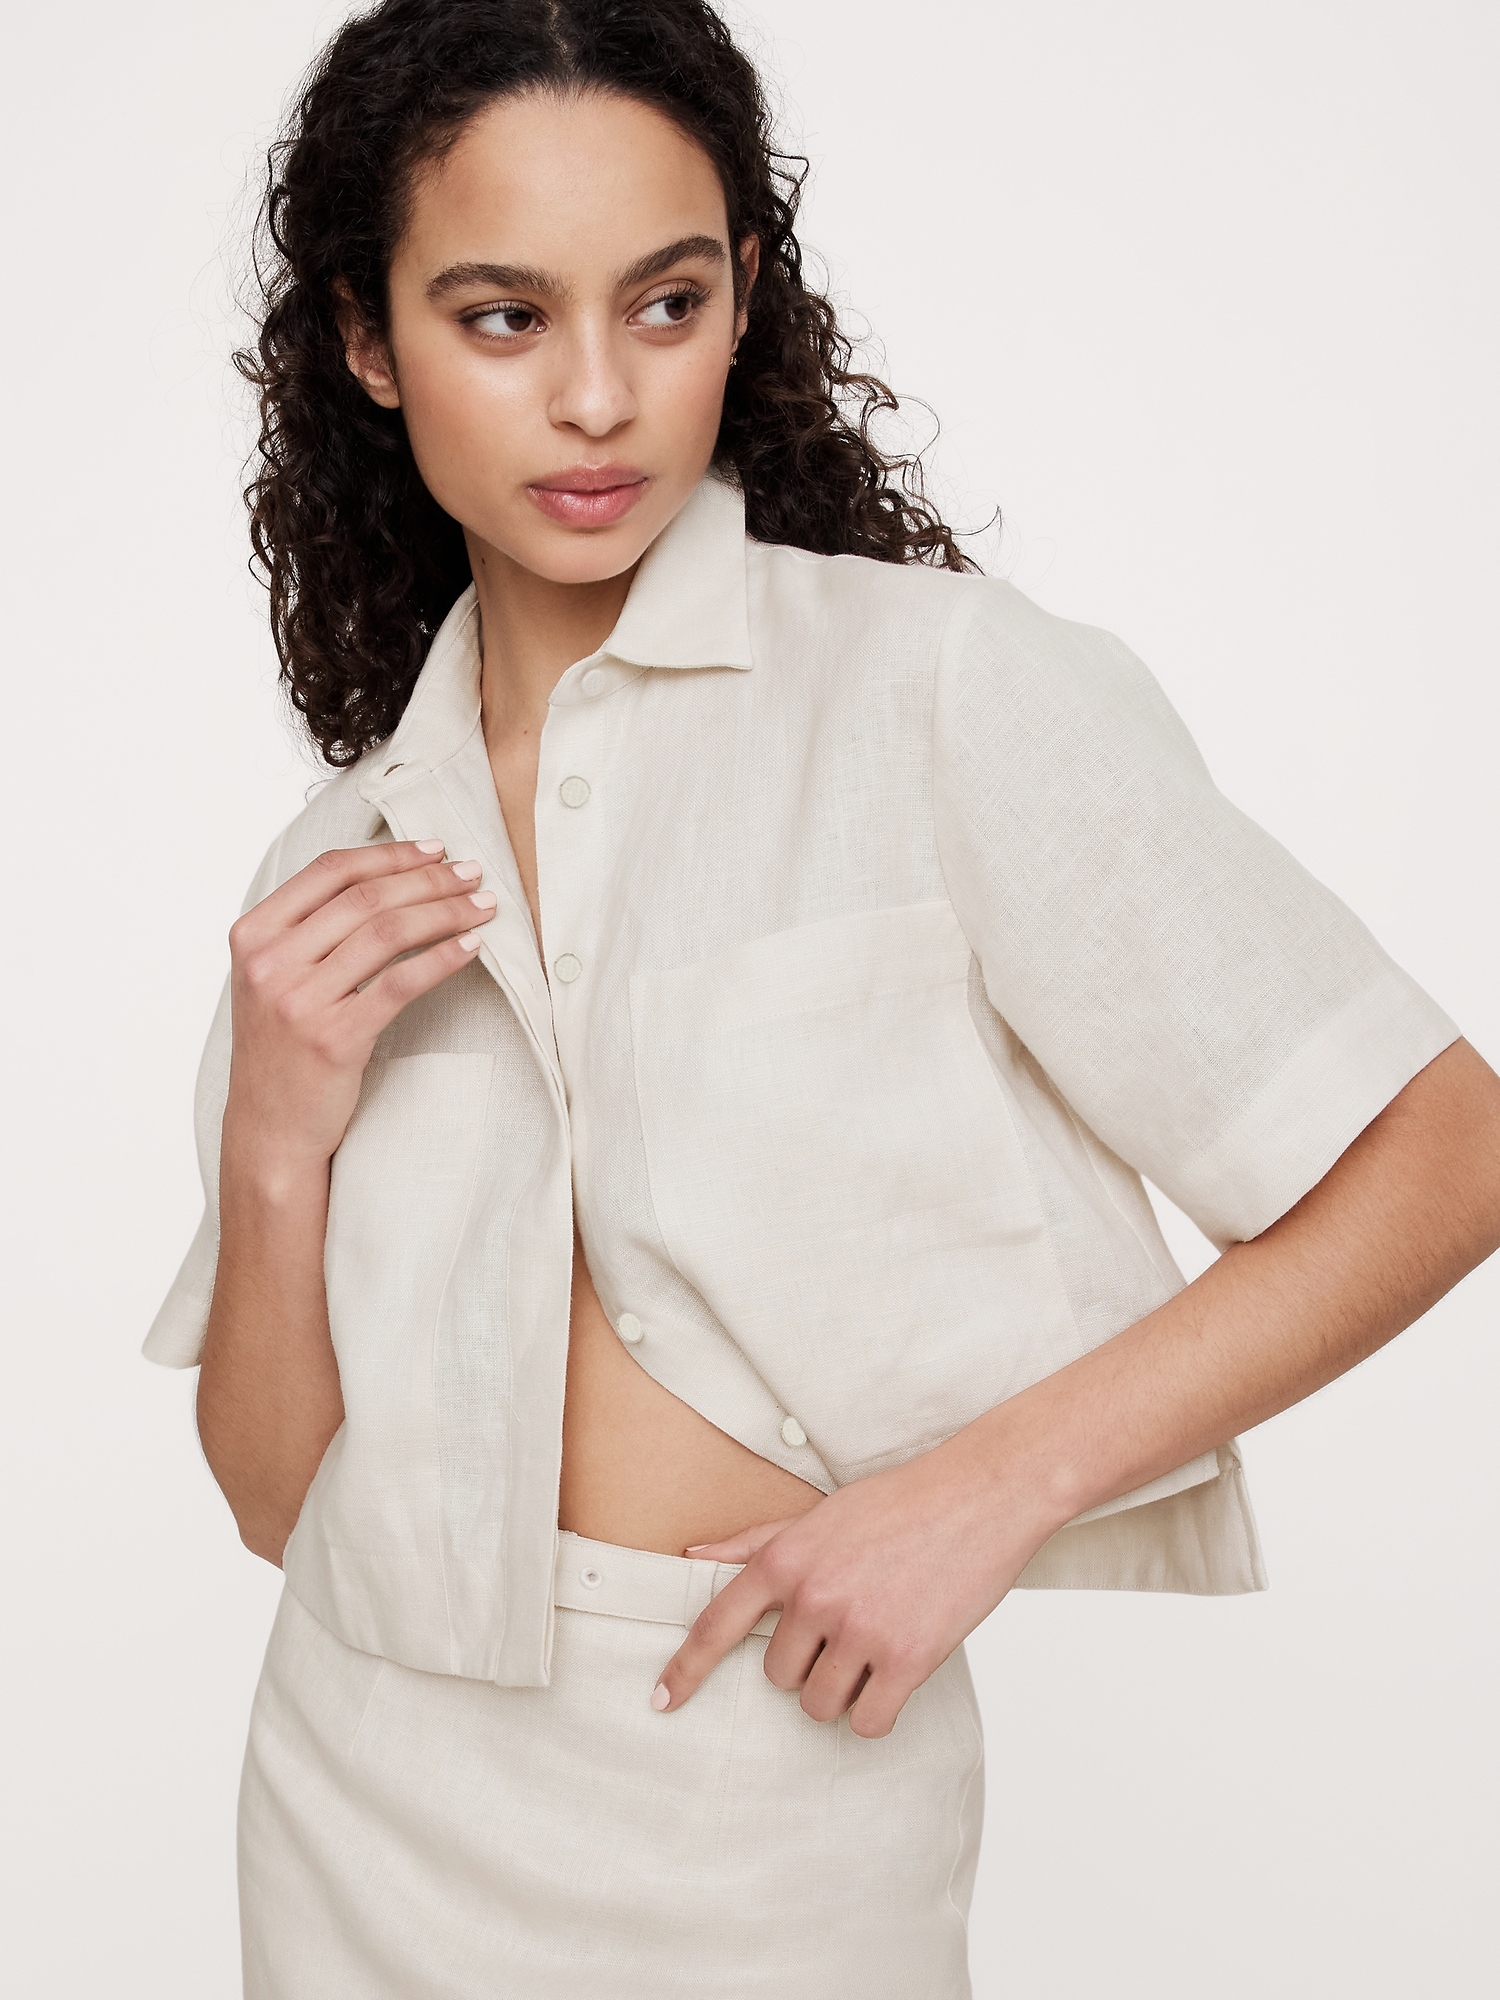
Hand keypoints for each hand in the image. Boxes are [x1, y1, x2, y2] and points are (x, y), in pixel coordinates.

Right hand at [224, 841, 494, 1164]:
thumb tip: (384, 878)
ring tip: (481, 907)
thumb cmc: (282, 1049)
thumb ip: (308, 930)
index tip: (435, 849)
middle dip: (429, 879)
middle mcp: (270, 962)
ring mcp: (299, 1001)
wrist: (268, 1128)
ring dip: (445, 912)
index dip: (389, 855)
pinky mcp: (335, 1038)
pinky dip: (441, 958)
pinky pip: (401, 982)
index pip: (329, 871)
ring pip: (387, 932)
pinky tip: (470, 948)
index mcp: (253, 935)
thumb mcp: (274, 978)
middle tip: (473, 874)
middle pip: (365, 897)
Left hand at [655, 1436, 1065, 1736]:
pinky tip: (895, 1679)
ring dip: (843, 1689)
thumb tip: (694, 1554)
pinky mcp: (906, 1658)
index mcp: (786, 1557)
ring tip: (877, 1642)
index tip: (662, 1703)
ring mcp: (859, 1629)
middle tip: (851, 1625)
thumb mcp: (819, 1514)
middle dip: (809, 1663)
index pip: (718, 1624)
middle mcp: (814, 1595)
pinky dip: (877, 1712)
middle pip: (779, 1676)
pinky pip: (868, 1722)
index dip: (685, 1669)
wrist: (981, 1495)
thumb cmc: (900, 1502)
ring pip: (819, 1704)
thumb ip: (757, 1541)